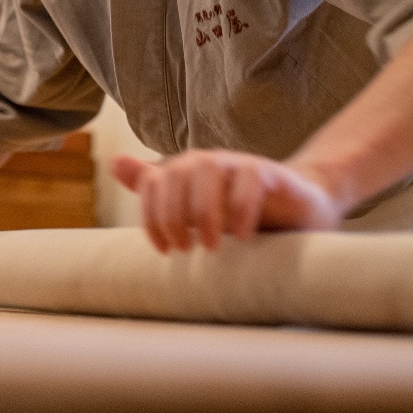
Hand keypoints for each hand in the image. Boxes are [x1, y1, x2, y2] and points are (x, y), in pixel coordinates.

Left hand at [112, 150, 343, 252]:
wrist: (297, 207)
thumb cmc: (237, 210)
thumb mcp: (193, 206)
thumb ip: (155, 187)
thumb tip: (114, 162)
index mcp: (186, 171)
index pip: (153, 183)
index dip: (152, 217)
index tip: (164, 250)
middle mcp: (209, 163)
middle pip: (177, 173)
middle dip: (174, 214)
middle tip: (185, 250)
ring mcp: (240, 164)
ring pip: (210, 168)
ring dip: (205, 210)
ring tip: (211, 247)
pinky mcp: (271, 174)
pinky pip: (250, 178)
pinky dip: (242, 207)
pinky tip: (243, 236)